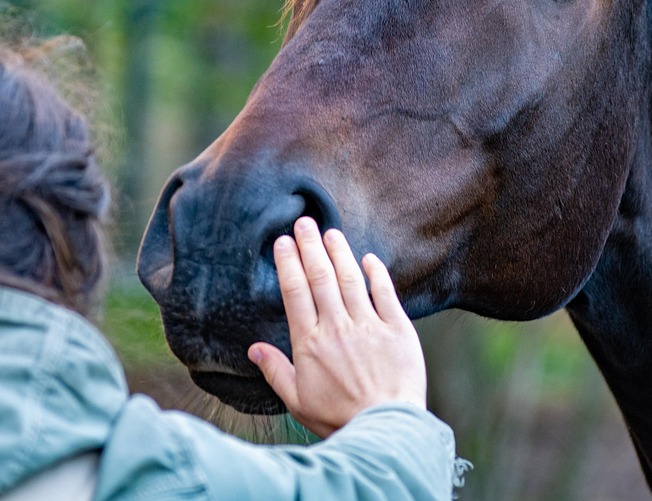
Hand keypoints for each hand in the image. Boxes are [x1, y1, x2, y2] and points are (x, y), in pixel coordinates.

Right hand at [247, 217, 426, 437]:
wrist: (385, 429)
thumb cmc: (339, 419)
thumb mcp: (298, 401)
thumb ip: (276, 371)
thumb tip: (253, 349)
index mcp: (310, 343)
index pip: (295, 293)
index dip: (288, 263)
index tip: (283, 243)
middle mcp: (337, 328)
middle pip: (320, 277)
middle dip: (310, 246)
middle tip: (303, 222)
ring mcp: (368, 326)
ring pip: (350, 279)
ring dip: (339, 252)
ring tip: (330, 232)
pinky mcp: (397, 330)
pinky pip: (385, 294)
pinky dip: (377, 274)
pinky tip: (368, 259)